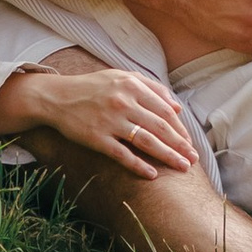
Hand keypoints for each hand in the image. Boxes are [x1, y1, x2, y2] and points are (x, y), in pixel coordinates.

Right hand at [0, 57, 199, 175]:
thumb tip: (177, 107)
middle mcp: (123, 102)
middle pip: (160, 127)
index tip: (189, 143)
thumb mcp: (122, 77)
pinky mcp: (96, 138)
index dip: (179, 128)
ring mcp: (110, 121)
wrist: (57, 97)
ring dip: (167, 156)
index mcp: (132, 86)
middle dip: (180, 145)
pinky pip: (122, 154)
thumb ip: (151, 88)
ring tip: (182, 168)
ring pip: (146, 141)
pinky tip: (152, 175)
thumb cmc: (93, 87)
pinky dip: (138, 165)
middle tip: (193, 159)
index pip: (164, 110)